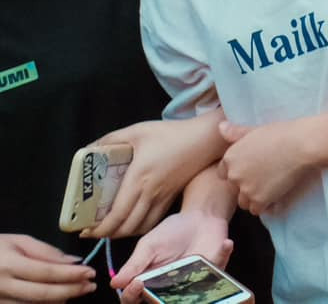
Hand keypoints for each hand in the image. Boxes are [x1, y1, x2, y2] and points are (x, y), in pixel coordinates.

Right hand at [0, 234, 95, 300]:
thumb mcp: (18, 242)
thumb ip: (45, 251)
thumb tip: (74, 261)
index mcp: (9, 265)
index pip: (46, 272)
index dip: (70, 274)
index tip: (90, 272)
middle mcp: (3, 286)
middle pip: (42, 293)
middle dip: (70, 290)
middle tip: (90, 286)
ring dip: (59, 300)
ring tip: (77, 292)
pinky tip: (57, 300)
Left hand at [83, 120, 225, 242]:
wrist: (205, 139)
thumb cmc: (171, 134)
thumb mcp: (137, 131)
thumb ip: (110, 140)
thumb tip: (88, 149)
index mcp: (138, 179)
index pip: (116, 215)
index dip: (99, 229)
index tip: (84, 230)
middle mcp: (149, 194)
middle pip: (126, 227)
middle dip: (106, 234)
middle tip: (93, 231)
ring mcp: (162, 198)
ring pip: (140, 228)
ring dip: (122, 234)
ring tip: (110, 229)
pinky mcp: (171, 198)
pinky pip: (152, 221)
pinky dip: (139, 228)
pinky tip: (132, 223)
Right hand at [110, 214, 231, 303]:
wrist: (201, 216)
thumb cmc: (172, 231)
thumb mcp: (150, 245)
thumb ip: (135, 263)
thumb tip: (115, 283)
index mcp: (148, 281)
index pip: (133, 298)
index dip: (131, 296)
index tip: (137, 283)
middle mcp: (170, 288)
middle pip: (158, 303)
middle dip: (158, 301)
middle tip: (161, 289)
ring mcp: (192, 284)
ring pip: (189, 299)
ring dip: (191, 292)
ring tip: (190, 273)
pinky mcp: (214, 274)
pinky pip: (220, 275)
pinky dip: (223, 256)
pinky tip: (226, 243)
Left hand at [217, 119, 315, 215]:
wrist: (302, 145)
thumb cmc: (282, 133)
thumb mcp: (256, 130)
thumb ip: (236, 132)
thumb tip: (220, 127)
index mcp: (230, 157)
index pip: (223, 173)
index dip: (237, 172)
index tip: (251, 168)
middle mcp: (234, 175)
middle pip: (235, 188)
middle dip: (246, 185)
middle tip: (264, 176)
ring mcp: (246, 189)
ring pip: (244, 201)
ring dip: (254, 197)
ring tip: (270, 187)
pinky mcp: (260, 200)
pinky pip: (257, 209)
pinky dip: (265, 205)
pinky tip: (276, 194)